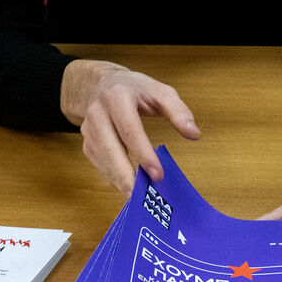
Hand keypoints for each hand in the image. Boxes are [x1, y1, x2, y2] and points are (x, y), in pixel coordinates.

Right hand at [60, 59, 201, 195]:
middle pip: (110, 148)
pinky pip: (99, 164)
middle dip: (125, 175)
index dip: (143, 154)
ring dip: (118, 180)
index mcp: (118, 98)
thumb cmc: (135, 90)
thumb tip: (194, 134)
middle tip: (142, 197)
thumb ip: (178, 111)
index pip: (130, 130)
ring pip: (102, 159)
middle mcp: (98, 113)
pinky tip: (127, 187)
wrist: (102, 83)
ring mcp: (89, 128)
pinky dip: (112, 178)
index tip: (158, 175)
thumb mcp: (160, 91)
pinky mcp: (87, 142)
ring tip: (136, 198)